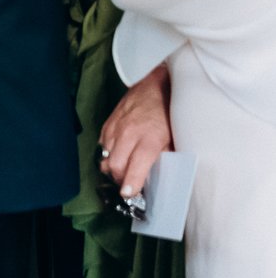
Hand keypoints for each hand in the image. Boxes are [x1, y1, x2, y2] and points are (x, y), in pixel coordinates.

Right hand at [99, 63, 172, 200]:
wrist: (158, 84)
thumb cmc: (170, 112)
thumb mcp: (175, 136)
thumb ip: (166, 155)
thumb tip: (160, 173)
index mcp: (150, 138)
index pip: (135, 167)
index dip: (130, 183)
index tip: (129, 193)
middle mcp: (129, 133)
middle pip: (115, 165)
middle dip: (120, 180)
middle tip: (128, 186)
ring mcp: (116, 127)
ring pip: (105, 157)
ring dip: (112, 168)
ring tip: (122, 172)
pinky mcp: (109, 122)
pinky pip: (102, 145)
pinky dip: (108, 154)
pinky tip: (117, 155)